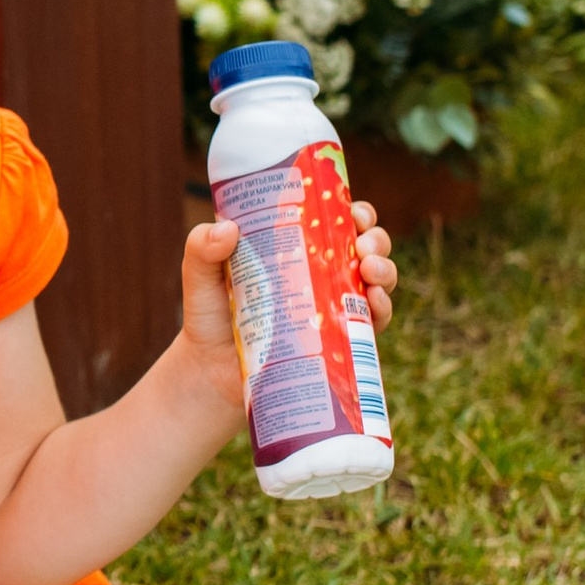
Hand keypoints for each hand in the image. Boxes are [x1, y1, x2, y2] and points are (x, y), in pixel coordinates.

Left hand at [178, 200, 401, 387]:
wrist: (211, 374)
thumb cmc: (208, 317)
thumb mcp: (199, 275)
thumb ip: (201, 248)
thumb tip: (227, 229)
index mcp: (296, 248)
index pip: (335, 220)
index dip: (354, 211)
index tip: (353, 210)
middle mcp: (321, 274)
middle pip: (365, 246)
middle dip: (376, 239)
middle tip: (363, 245)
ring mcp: (333, 307)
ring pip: (376, 280)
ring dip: (385, 269)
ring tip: (369, 270)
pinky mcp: (338, 341)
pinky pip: (372, 323)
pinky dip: (382, 309)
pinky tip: (374, 302)